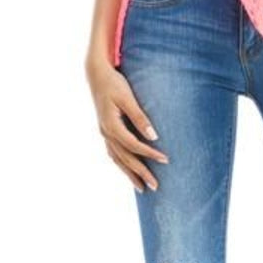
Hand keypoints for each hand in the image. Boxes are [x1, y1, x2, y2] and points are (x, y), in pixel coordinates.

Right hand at [86, 57, 169, 192]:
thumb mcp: (127, 97)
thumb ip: (139, 116)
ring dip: (130, 174)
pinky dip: (122, 165)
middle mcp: (106, 133)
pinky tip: (129, 171)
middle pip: (126, 158)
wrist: (96, 75)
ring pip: (118, 159)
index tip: (166, 160)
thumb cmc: (114, 83)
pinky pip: (114, 154)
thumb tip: (153, 136)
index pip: (134, 145)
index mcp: (111, 126)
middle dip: (141, 173)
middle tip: (156, 186)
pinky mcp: (106, 131)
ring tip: (142, 188)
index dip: (150, 154)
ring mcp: (104, 133)